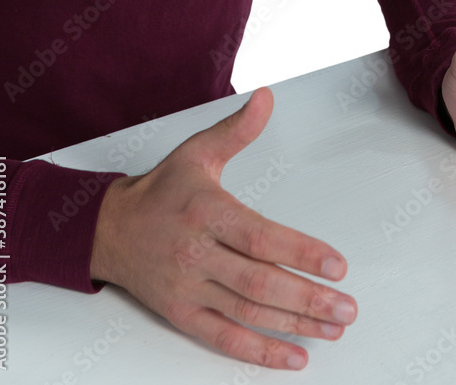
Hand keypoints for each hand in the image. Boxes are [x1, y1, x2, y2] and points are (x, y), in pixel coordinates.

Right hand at [90, 87, 356, 369]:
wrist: (109, 228)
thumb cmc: (160, 191)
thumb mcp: (198, 152)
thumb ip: (237, 130)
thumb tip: (265, 98)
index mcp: (206, 212)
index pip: (260, 237)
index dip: (301, 253)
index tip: (337, 265)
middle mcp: (197, 253)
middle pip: (259, 283)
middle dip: (308, 299)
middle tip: (347, 308)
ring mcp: (188, 288)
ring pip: (247, 312)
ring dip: (294, 325)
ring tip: (333, 329)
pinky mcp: (181, 314)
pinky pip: (223, 338)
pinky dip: (259, 351)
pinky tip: (293, 356)